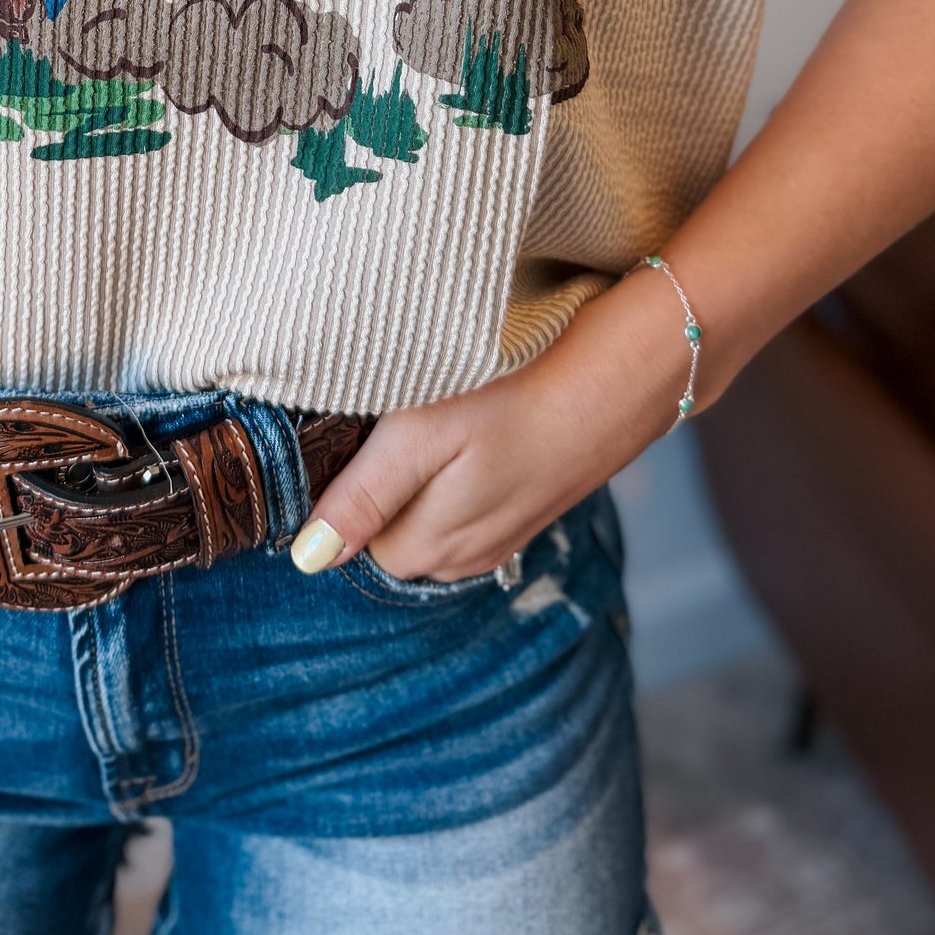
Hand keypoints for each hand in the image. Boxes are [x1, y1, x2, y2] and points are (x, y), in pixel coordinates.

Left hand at [291, 266, 693, 581]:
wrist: (626, 375)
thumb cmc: (513, 392)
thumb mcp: (420, 434)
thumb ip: (364, 497)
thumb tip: (308, 559)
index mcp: (431, 545)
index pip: (357, 540)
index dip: (349, 485)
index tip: (361, 431)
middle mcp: (467, 556)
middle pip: (396, 536)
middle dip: (385, 490)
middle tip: (398, 419)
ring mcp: (506, 534)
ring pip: (436, 522)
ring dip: (427, 484)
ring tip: (443, 421)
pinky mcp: (534, 507)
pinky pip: (476, 509)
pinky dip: (467, 478)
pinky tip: (482, 432)